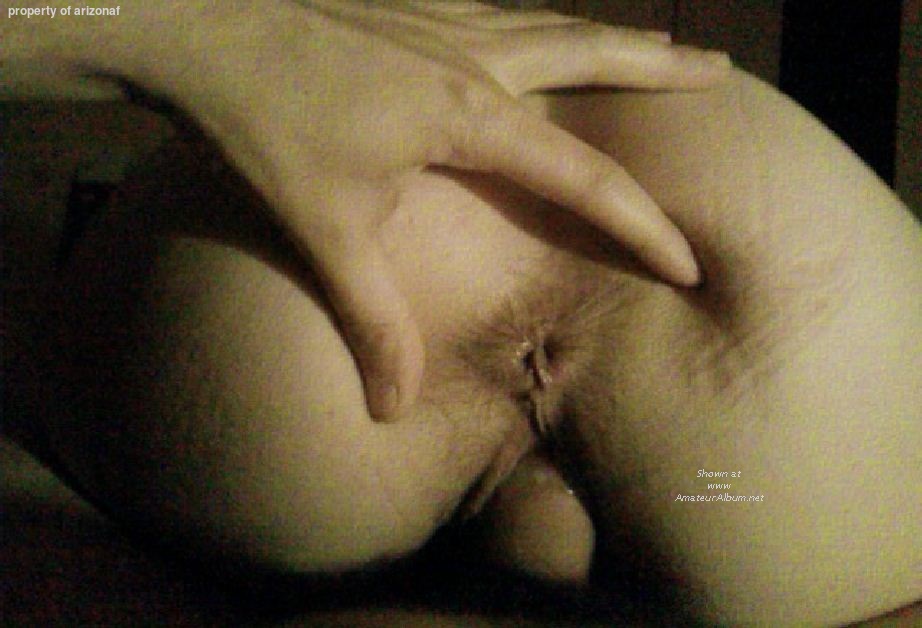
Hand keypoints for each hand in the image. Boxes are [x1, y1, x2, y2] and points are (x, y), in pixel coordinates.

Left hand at [137, 0, 729, 419]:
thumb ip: (370, 315)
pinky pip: (506, 13)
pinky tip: (542, 30)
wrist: (201, 24)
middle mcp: (474, 57)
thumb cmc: (263, 121)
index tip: (686, 260)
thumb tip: (392, 405)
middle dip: (662, 69)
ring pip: (554, 24)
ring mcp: (445, 19)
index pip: (580, 176)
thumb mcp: (323, 228)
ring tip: (661, 47)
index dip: (640, 222)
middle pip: (592, 55)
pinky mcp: (413, 4)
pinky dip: (547, 24)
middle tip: (723, 71)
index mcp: (468, 114)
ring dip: (613, 39)